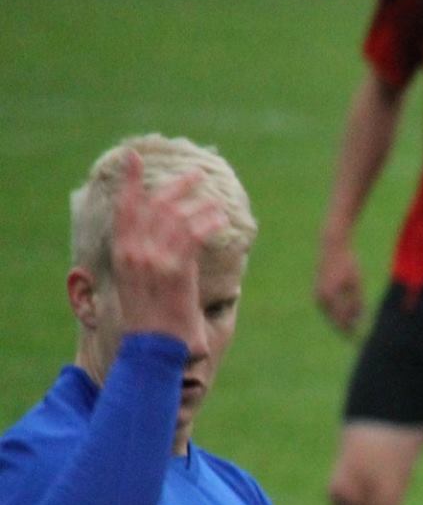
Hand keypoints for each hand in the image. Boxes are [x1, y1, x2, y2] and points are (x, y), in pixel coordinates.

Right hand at [110, 149, 226, 344]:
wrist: (153, 347)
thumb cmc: (149, 322)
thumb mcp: (136, 285)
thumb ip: (144, 261)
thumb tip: (160, 247)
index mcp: (121, 252)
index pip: (124, 206)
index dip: (129, 179)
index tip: (134, 157)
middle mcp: (135, 251)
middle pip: (155, 204)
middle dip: (176, 186)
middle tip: (196, 174)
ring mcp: (155, 259)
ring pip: (177, 217)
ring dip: (199, 203)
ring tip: (215, 198)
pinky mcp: (177, 269)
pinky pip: (194, 236)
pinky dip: (208, 223)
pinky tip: (220, 219)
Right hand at [313, 238, 363, 336]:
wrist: (332, 247)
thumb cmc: (348, 263)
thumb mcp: (357, 283)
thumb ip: (357, 302)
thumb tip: (357, 320)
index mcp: (330, 296)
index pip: (341, 321)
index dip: (350, 331)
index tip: (360, 339)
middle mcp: (321, 297)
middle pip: (334, 320)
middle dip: (345, 329)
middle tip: (356, 338)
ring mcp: (317, 295)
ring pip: (330, 315)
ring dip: (341, 322)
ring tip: (353, 328)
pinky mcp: (318, 292)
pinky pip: (328, 308)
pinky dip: (336, 313)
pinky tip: (346, 316)